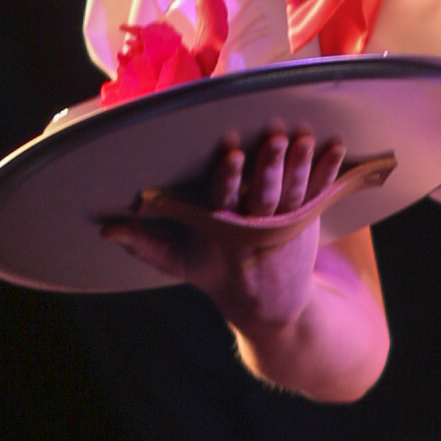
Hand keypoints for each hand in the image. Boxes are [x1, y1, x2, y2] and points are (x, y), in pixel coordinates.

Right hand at [100, 125, 350, 336]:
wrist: (270, 306)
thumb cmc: (219, 273)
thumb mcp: (180, 262)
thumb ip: (144, 242)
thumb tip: (103, 228)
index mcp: (222, 229)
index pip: (224, 198)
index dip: (228, 176)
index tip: (230, 152)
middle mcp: (256, 225)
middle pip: (264, 192)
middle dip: (268, 164)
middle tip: (273, 135)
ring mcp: (285, 222)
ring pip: (294, 190)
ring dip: (300, 162)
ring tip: (305, 136)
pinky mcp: (308, 217)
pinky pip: (319, 190)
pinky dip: (329, 169)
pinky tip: (336, 145)